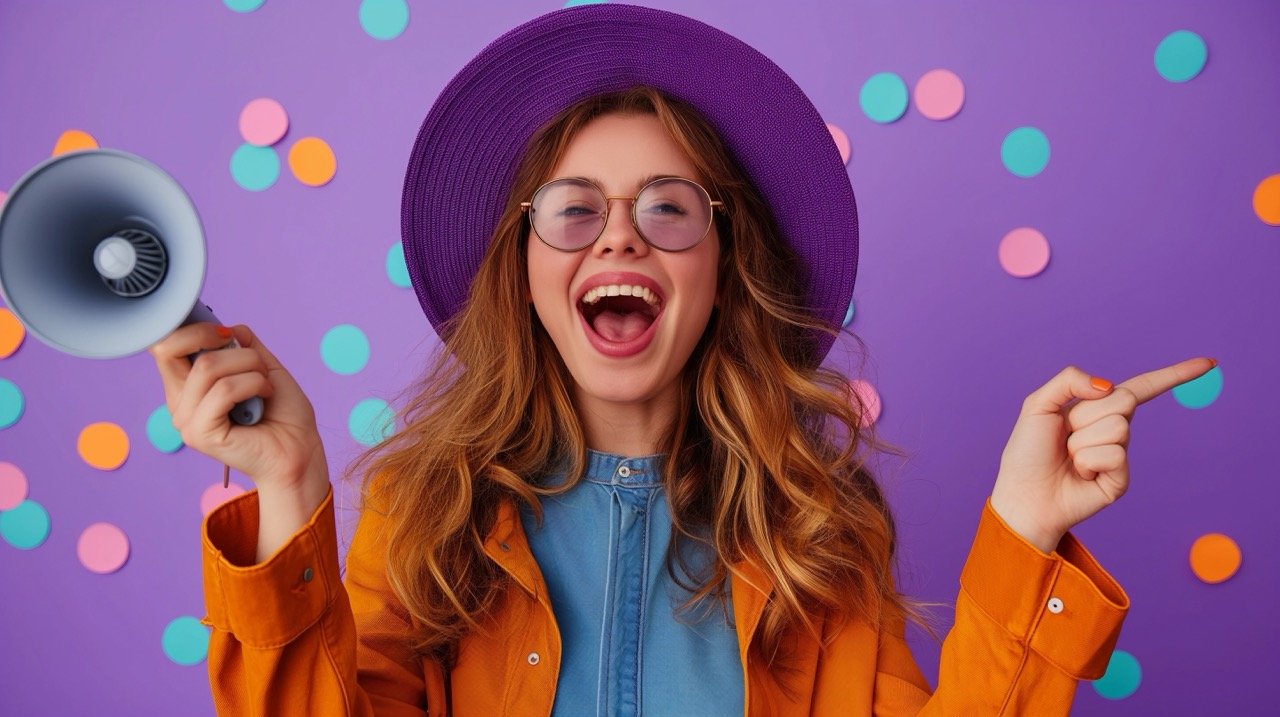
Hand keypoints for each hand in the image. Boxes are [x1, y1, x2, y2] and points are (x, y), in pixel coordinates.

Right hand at [148, 322, 327, 492]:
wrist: (300, 449)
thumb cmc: (283, 413)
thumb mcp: (263, 367)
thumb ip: (243, 346)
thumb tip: (230, 328)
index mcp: (187, 387)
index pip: (163, 347)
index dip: (190, 330)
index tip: (226, 334)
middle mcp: (180, 403)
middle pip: (172, 350)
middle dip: (215, 339)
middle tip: (248, 352)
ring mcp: (187, 420)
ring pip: (208, 367)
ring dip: (249, 365)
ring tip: (265, 382)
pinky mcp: (200, 434)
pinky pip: (224, 390)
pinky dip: (253, 383)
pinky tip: (265, 395)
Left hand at [989, 357, 1215, 552]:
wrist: (1023, 494)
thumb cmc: (1027, 451)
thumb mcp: (1038, 404)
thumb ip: (1069, 380)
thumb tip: (1108, 386)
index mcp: (1097, 407)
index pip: (1141, 387)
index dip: (1174, 375)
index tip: (1207, 363)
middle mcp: (1113, 428)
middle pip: (1123, 400)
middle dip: (1086, 414)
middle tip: (1065, 434)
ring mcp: (1120, 454)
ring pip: (1117, 427)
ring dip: (1082, 441)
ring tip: (1068, 457)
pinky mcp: (1121, 479)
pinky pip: (1114, 455)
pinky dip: (1088, 461)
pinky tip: (1079, 474)